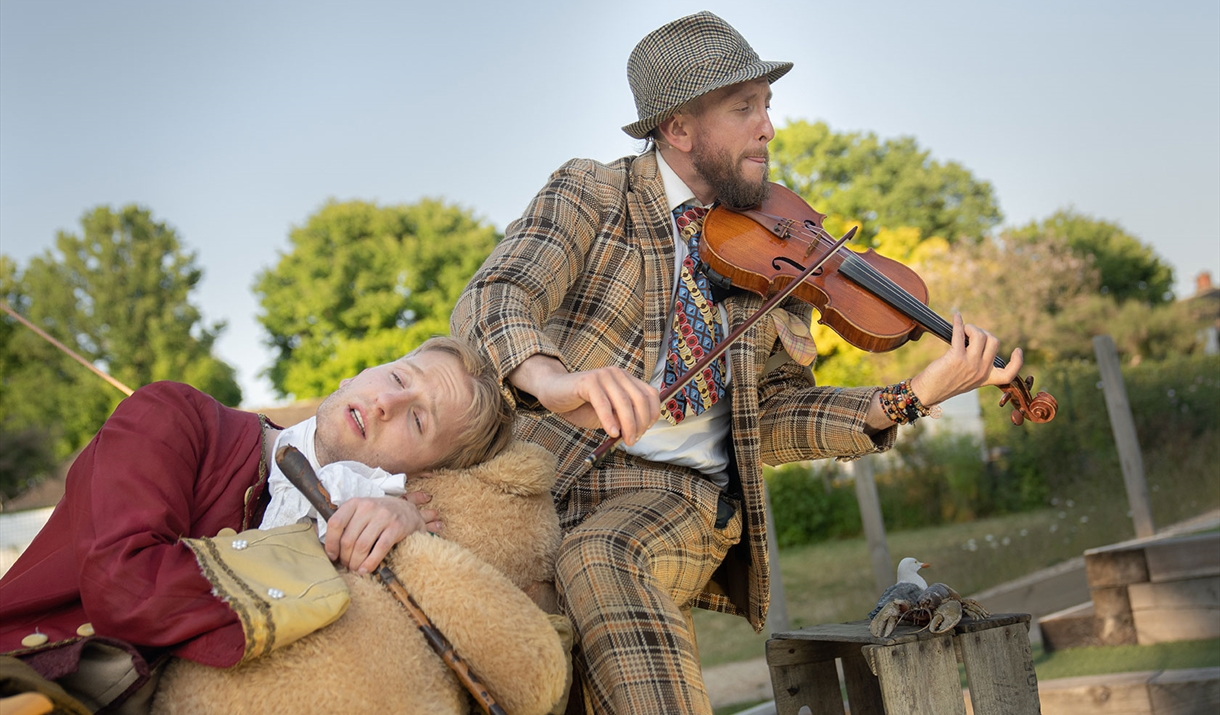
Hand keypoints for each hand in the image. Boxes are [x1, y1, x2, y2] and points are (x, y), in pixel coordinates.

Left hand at [324, 492, 439, 574]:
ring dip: (356, 562)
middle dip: (345, 557)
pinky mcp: (397, 527)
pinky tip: (366, 570)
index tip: (332, 556)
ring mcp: (384, 516)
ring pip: (362, 546)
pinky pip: (380, 549)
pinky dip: (370, 563)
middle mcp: (368, 506)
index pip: (336, 523)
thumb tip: (329, 549)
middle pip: (348, 539)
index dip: (331, 543)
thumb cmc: (379, 516)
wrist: (408, 511)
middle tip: (347, 565)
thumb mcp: (361, 512)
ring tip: (356, 568)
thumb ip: (346, 524)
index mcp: (355, 503)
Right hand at [509, 355, 658, 445]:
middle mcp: (617, 374)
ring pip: (624, 402)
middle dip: (640, 423)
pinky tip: (611, 432)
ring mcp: (603, 376)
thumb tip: (638, 431)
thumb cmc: (581, 405)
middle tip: (634, 440)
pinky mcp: (588, 381)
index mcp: (626, 379)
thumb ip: (622, 418)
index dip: (652, 414)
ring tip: (625, 440)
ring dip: (628, 425)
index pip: (650, 394)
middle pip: (639, 399)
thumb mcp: (608, 413)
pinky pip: (603, 403)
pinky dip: (609, 420)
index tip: (646, 431)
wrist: (554, 392)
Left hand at [910, 312, 1022, 405]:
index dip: (1017, 362)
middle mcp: (981, 371)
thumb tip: (977, 339)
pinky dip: (959, 323)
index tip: (1017, 350)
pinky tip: (956, 317)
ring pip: (980, 335)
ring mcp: (970, 364)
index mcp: (986, 378)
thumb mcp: (967, 378)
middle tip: (970, 335)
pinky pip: (960, 334)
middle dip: (983, 333)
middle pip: (994, 342)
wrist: (927, 393)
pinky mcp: (956, 358)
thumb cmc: (944, 383)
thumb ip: (977, 365)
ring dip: (971, 328)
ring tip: (963, 330)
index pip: (1009, 374)